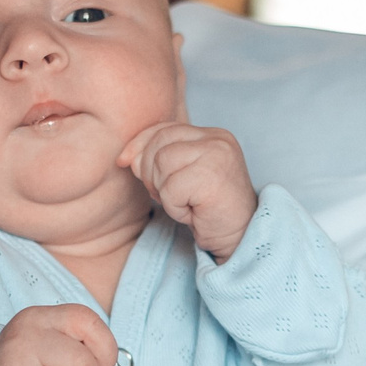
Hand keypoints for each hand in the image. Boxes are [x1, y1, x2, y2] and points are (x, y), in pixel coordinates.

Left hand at [121, 123, 258, 261]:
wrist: (240, 237)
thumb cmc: (210, 210)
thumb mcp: (182, 177)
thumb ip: (159, 160)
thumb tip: (127, 157)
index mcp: (212, 135)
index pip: (165, 128)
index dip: (140, 144)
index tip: (125, 162)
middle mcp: (217, 139)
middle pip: (159, 143)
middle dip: (150, 172)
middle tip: (166, 195)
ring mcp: (217, 155)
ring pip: (162, 163)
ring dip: (165, 192)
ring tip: (185, 204)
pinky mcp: (212, 177)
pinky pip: (170, 188)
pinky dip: (175, 207)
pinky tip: (193, 213)